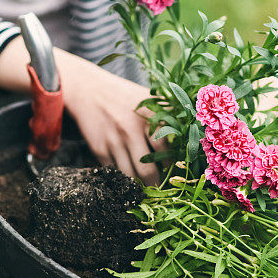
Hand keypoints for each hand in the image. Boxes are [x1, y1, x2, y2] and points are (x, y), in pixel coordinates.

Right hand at [0, 38, 159, 184]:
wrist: (89, 90)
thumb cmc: (126, 97)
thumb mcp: (150, 99)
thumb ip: (168, 118)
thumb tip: (188, 142)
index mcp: (150, 116)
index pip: (166, 151)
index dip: (171, 165)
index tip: (173, 169)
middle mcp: (131, 130)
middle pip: (148, 171)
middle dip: (155, 184)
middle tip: (160, 187)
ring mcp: (114, 141)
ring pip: (130, 176)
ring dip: (138, 185)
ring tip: (145, 185)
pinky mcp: (99, 149)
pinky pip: (114, 172)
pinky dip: (122, 177)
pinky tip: (128, 174)